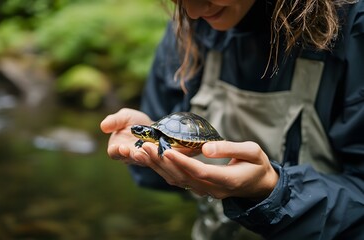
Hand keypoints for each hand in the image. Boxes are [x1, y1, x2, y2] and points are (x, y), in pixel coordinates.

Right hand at [100, 108, 152, 164]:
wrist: (154, 125)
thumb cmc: (135, 121)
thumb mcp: (124, 117)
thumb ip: (114, 121)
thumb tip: (103, 126)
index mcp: (117, 148)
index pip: (113, 153)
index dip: (115, 151)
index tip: (119, 147)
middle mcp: (129, 156)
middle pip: (127, 159)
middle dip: (128, 155)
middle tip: (128, 151)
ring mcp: (142, 159)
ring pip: (141, 160)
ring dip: (142, 157)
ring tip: (142, 151)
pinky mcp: (155, 158)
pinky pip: (154, 159)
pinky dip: (155, 155)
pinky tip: (155, 150)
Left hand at [139, 141, 278, 198]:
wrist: (260, 185)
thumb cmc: (257, 165)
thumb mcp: (252, 152)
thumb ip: (230, 149)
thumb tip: (206, 148)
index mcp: (228, 180)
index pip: (200, 172)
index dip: (182, 162)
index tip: (166, 151)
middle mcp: (213, 189)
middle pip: (183, 178)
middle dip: (163, 163)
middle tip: (146, 147)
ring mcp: (205, 191)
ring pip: (177, 181)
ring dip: (158, 167)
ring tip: (142, 151)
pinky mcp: (200, 188)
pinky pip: (179, 181)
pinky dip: (164, 170)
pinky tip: (152, 159)